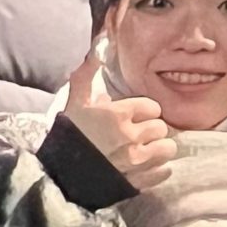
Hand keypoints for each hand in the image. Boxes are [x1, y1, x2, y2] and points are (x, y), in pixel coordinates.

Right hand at [62, 55, 174, 191]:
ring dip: (159, 148)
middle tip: (140, 133)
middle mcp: (131, 137)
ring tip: (147, 149)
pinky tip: (146, 166)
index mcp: (118, 115)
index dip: (145, 112)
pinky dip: (158, 168)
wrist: (58, 175)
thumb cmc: (68, 135)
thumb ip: (86, 73)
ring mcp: (136, 161)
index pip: (153, 108)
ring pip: (167, 148)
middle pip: (161, 127)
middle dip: (152, 129)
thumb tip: (99, 44)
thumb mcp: (75, 101)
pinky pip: (164, 171)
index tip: (135, 116)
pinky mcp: (138, 182)